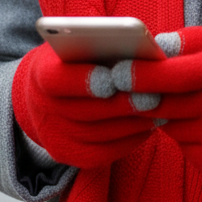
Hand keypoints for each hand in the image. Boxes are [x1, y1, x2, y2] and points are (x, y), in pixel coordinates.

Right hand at [12, 43, 155, 169]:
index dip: (85, 81)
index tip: (114, 79)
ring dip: (131, 123)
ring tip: (159, 110)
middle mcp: (41, 108)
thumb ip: (101, 46)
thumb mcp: (81, 45)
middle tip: (153, 96)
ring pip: (97, 134)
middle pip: (83, 112)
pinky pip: (102, 153)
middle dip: (121, 105)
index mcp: (41, 72)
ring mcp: (53, 136)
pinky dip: (129, 140)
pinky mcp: (68, 155)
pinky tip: (149, 125)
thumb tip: (139, 52)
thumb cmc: (76, 60)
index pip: (56, 80)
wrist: (48, 95)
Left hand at [114, 26, 201, 175]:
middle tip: (136, 86)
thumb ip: (190, 40)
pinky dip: (186, 134)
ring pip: (169, 126)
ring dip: (170, 113)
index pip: (171, 75)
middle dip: (145, 95)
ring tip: (196, 100)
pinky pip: (184, 146)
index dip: (140, 74)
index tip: (116, 71)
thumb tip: (151, 47)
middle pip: (161, 104)